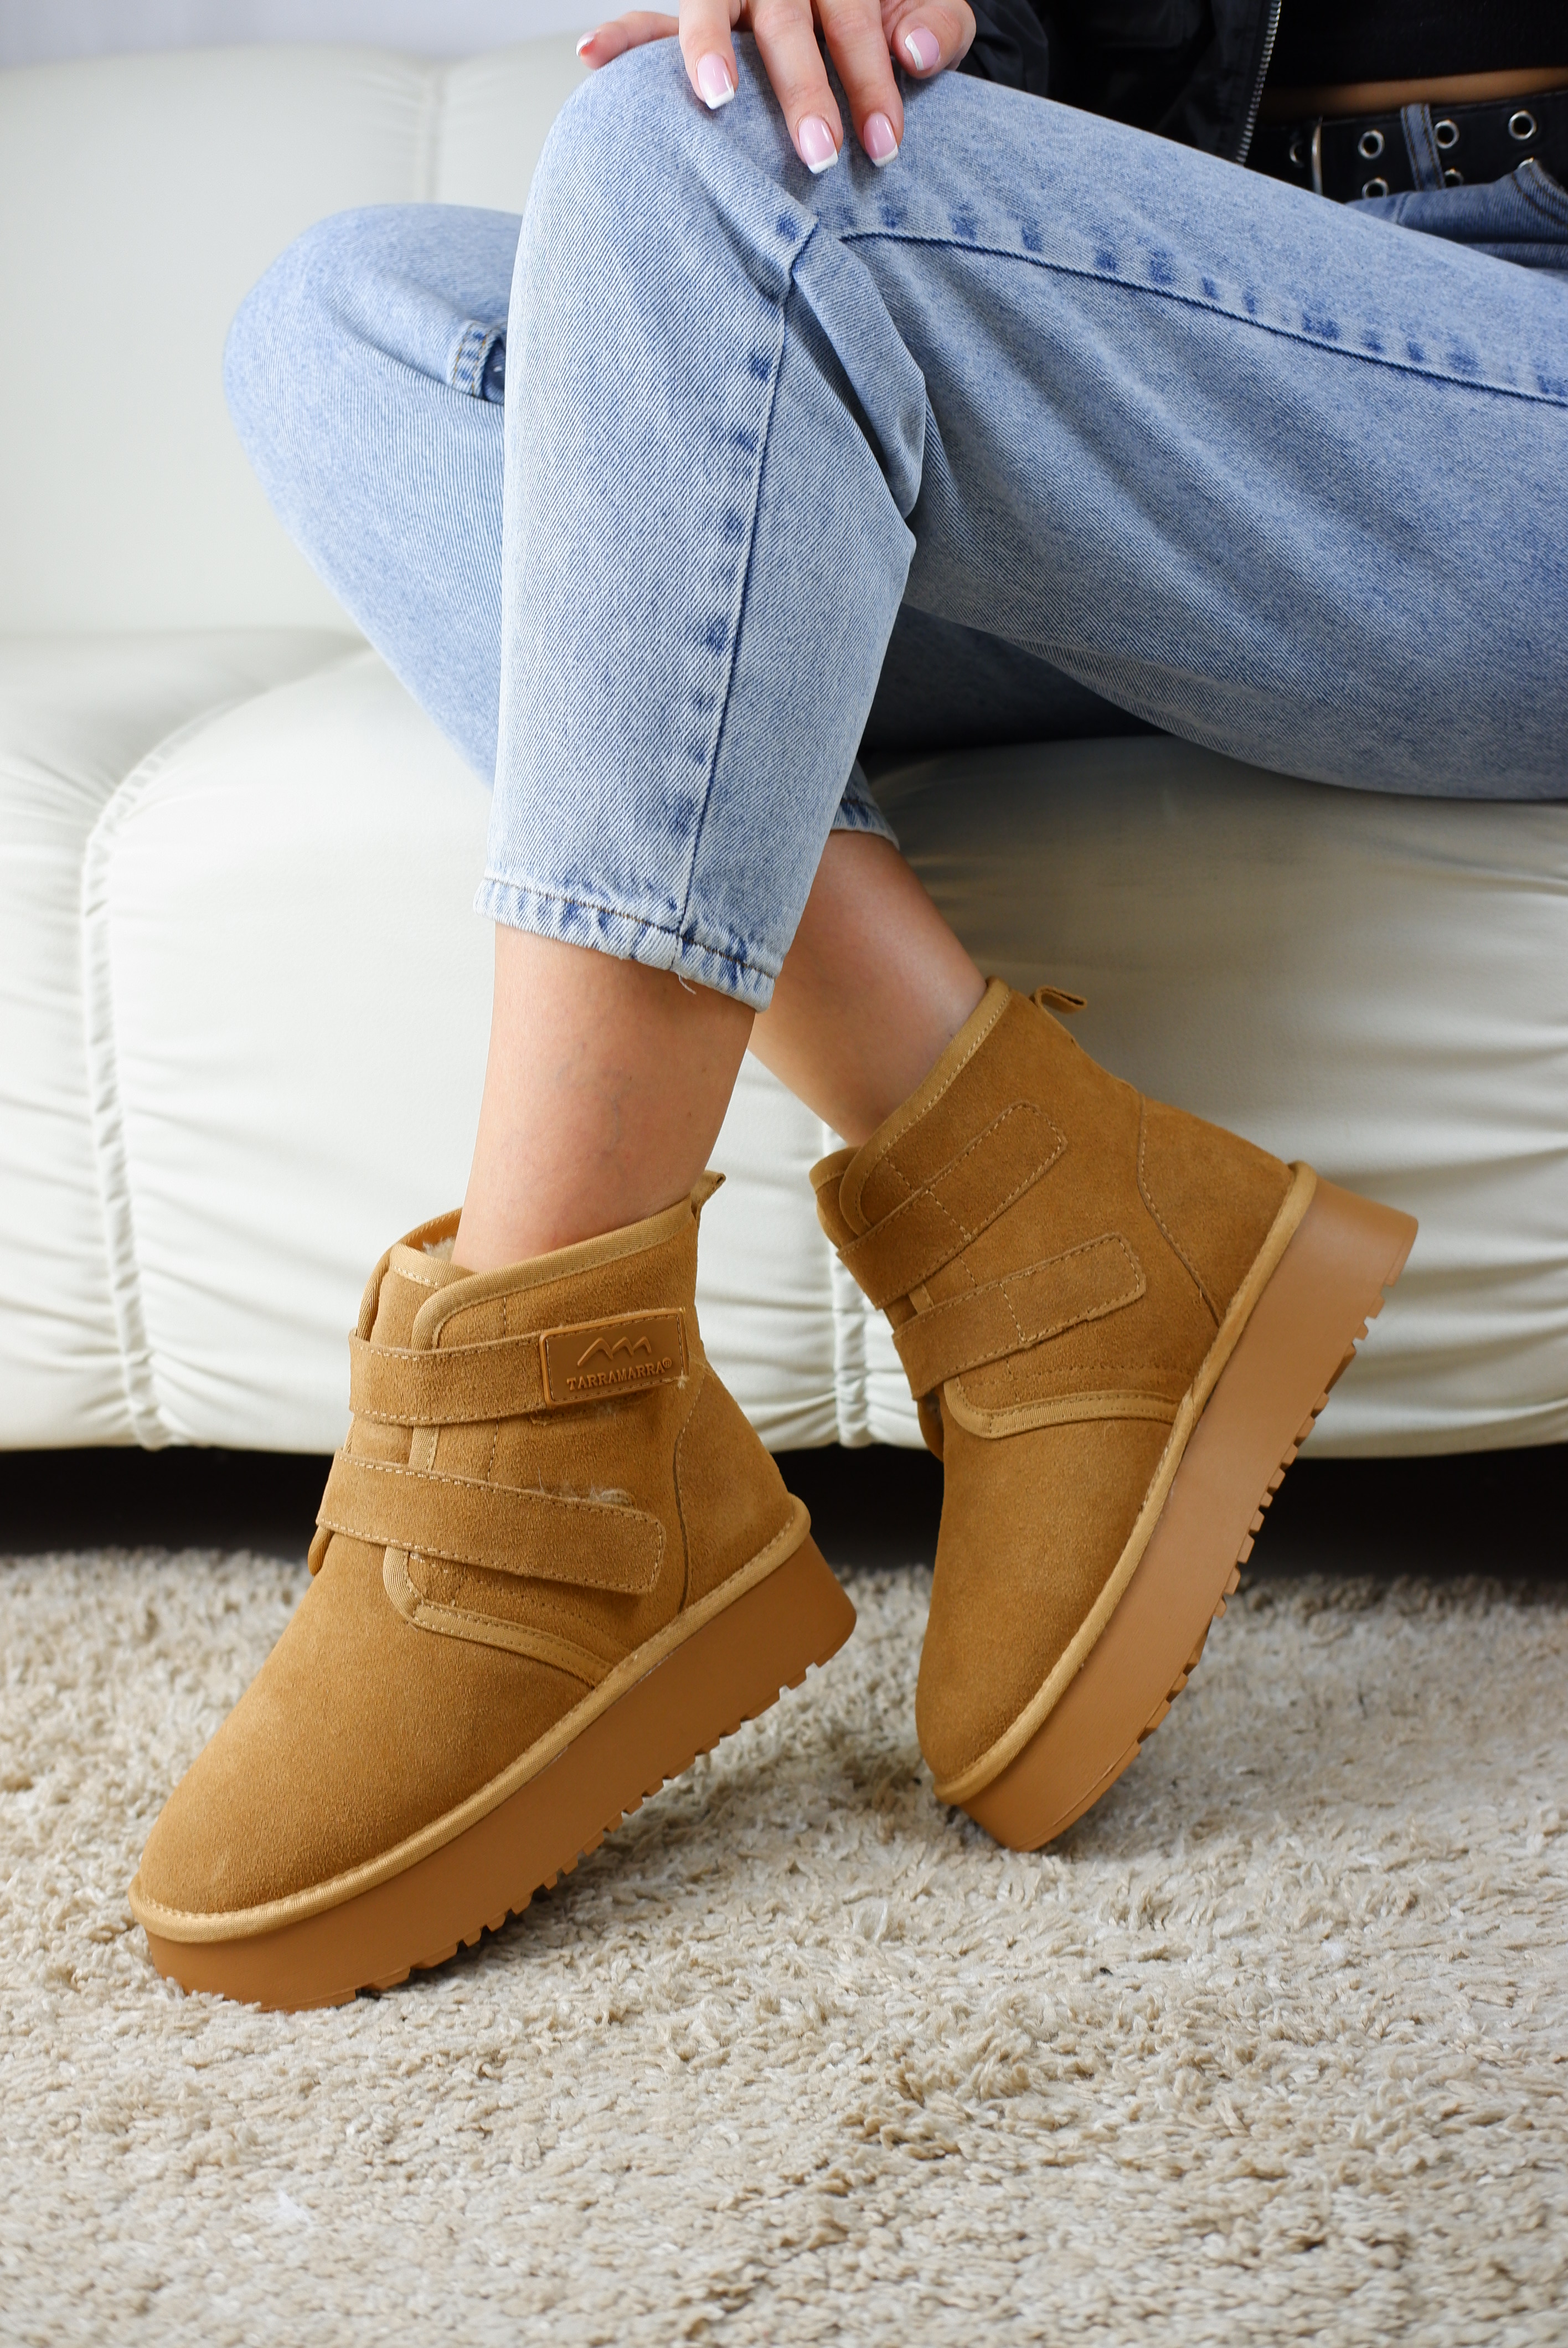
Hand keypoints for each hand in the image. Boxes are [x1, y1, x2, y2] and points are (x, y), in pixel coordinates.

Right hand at [577, 0, 973, 173]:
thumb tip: (915, 51)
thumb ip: (939, 27)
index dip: (871, 81)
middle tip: (818, 152)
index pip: (852, 22)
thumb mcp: (930, 13)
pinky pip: (652, 24)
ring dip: (708, 51)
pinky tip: (592, 57)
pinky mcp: (700, 22)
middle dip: (801, 87)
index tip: (884, 145)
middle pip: (784, 23)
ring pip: (710, 10)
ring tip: (715, 98)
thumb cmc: (897, 23)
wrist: (871, 5)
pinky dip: (624, 38)